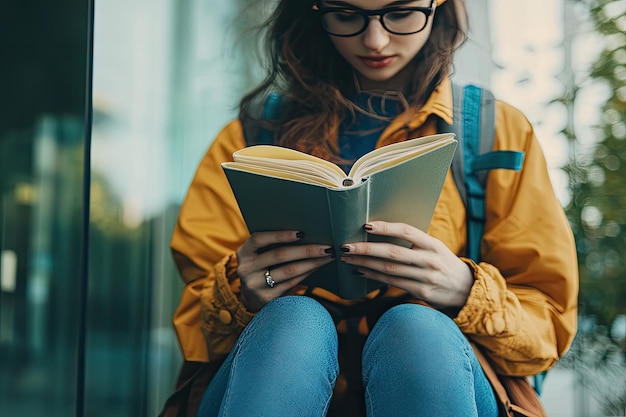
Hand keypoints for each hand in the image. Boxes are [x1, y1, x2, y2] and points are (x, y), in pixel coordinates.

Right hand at [236, 231, 333, 311]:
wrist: (250, 297)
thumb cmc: (260, 268)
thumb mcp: (257, 255)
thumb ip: (271, 244)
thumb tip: (304, 232)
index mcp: (243, 253)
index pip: (259, 239)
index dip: (280, 235)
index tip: (302, 232)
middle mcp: (246, 269)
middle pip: (279, 255)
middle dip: (306, 250)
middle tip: (326, 246)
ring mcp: (255, 286)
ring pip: (289, 271)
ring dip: (312, 262)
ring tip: (327, 256)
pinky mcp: (266, 299)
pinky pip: (292, 283)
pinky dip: (307, 273)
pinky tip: (317, 266)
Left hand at [340, 221, 473, 309]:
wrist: (467, 290)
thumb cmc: (443, 263)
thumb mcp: (435, 248)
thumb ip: (414, 242)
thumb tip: (380, 231)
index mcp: (433, 244)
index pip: (407, 231)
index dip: (386, 227)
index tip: (366, 225)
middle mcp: (430, 260)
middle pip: (393, 252)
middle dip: (366, 249)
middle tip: (346, 245)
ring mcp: (426, 277)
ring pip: (389, 269)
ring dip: (365, 263)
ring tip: (348, 258)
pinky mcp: (421, 292)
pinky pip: (392, 282)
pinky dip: (374, 276)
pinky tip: (361, 271)